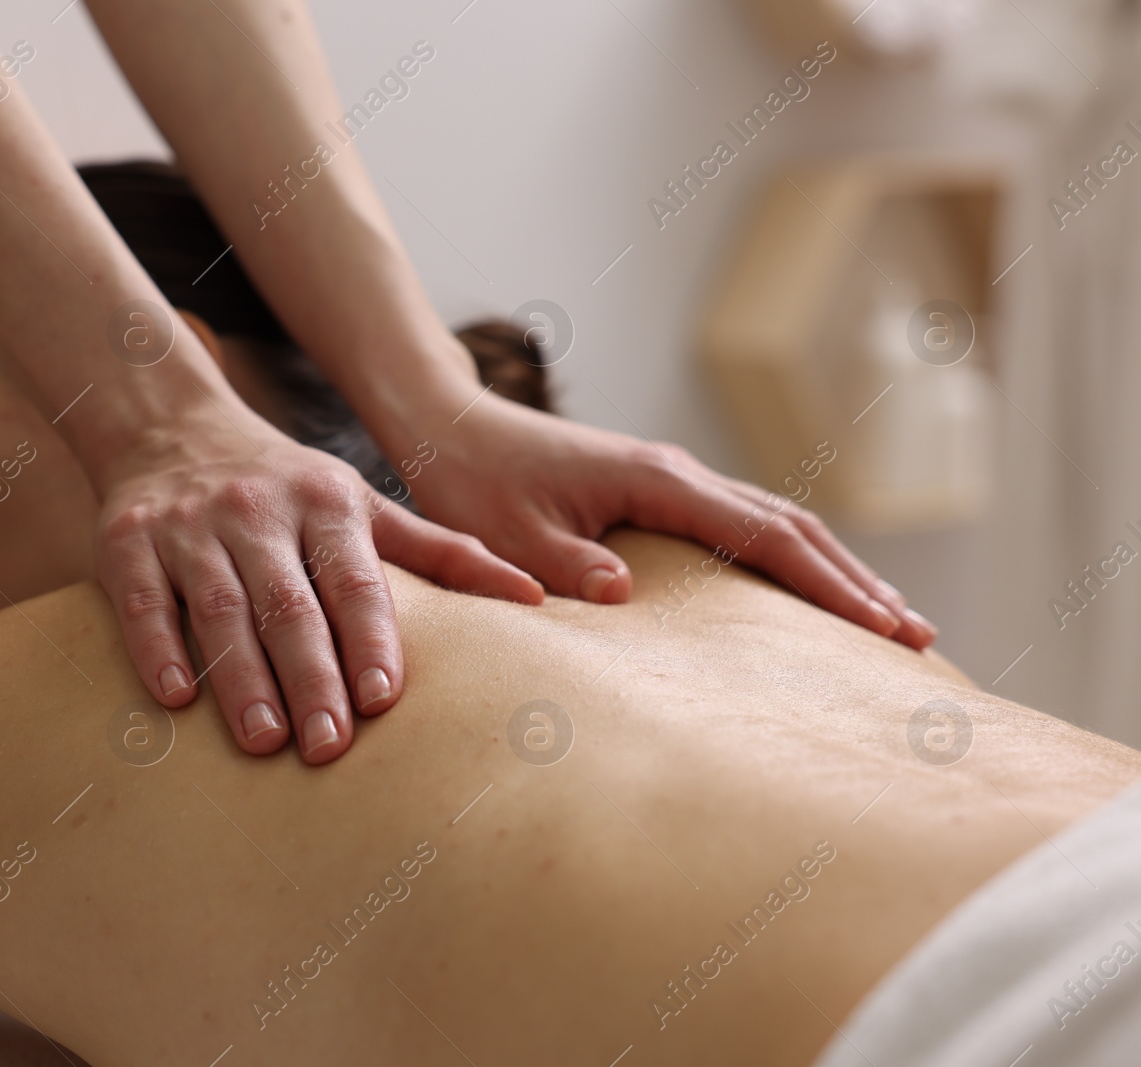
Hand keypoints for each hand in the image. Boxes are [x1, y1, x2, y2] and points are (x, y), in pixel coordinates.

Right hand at [94, 402, 541, 764]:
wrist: (170, 426)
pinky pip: (139, 599)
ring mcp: (188, 525)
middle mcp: (257, 511)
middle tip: (328, 748)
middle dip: (311, 676)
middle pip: (288, 603)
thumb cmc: (287, 486)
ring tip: (264, 742)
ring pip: (218, 606)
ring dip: (240, 676)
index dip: (370, 638)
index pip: (354, 579)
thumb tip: (537, 596)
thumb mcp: (365, 506)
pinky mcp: (125, 539)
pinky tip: (175, 698)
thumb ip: (444, 554)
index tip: (384, 699)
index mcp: (325, 503)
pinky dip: (154, 646)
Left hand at [404, 394, 934, 649]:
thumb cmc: (472, 480)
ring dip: (835, 570)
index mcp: (656, 480)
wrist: (450, 426)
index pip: (765, 535)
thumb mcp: (506, 533)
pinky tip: (804, 594)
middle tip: (918, 639)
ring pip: (776, 522)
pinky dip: (791, 559)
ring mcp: (673, 479)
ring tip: (888, 621)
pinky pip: (744, 526)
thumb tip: (626, 593)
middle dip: (857, 582)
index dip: (828, 585)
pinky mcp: (658, 492)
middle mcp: (678, 473)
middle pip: (793, 526)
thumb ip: (562, 563)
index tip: (882, 629)